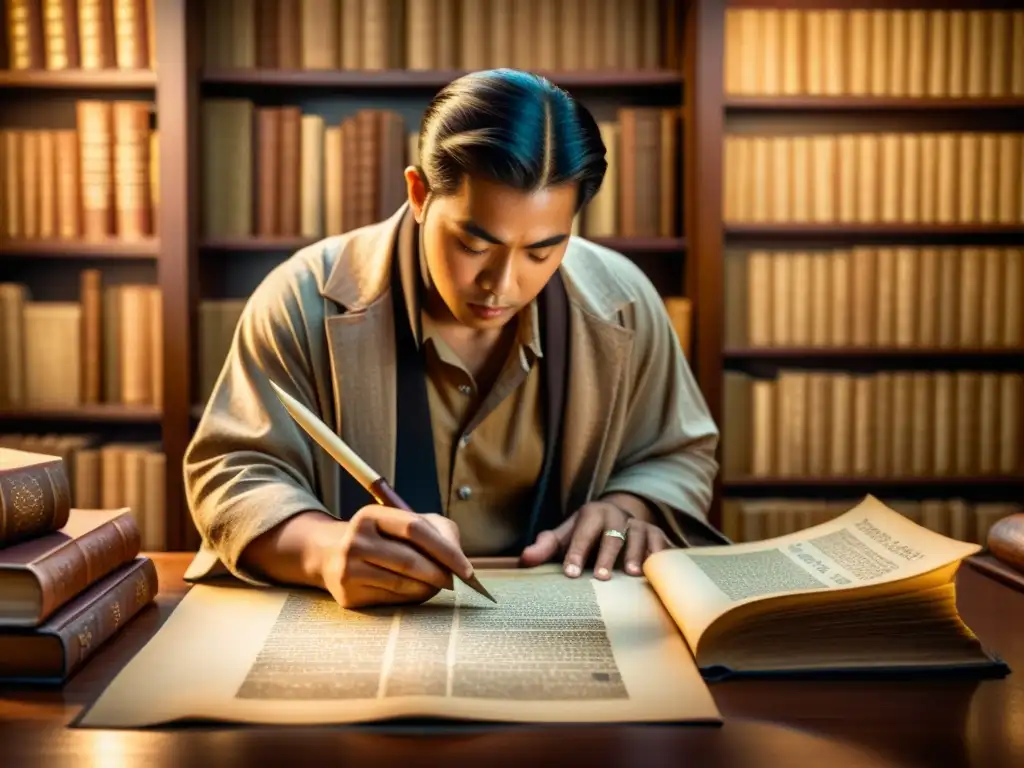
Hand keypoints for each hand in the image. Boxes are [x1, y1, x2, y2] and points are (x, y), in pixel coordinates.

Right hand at [316, 505, 473, 608]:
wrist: (332, 555)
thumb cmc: (382, 537)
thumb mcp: (404, 522)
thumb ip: (437, 530)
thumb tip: (458, 559)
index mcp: (371, 515)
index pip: (415, 528)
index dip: (445, 549)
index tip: (466, 569)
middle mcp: (355, 540)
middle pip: (409, 560)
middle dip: (439, 573)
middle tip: (456, 582)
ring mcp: (348, 568)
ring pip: (402, 583)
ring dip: (428, 588)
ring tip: (439, 586)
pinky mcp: (348, 594)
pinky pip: (391, 599)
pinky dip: (412, 597)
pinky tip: (418, 592)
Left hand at [518, 499, 672, 579]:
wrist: (617, 520)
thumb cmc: (586, 535)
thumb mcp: (565, 537)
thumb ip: (545, 548)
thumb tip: (524, 559)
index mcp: (592, 514)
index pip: (582, 534)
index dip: (576, 553)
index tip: (571, 573)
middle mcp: (617, 516)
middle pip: (613, 535)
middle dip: (607, 555)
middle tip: (601, 577)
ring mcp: (640, 525)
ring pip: (640, 537)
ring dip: (637, 555)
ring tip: (633, 575)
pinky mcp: (658, 536)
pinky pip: (662, 546)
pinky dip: (662, 558)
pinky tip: (659, 574)